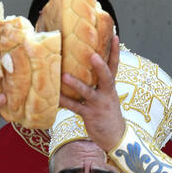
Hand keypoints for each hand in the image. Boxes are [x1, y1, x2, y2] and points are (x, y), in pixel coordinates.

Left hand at [58, 35, 124, 153]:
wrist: (115, 137)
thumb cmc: (107, 113)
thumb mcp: (107, 96)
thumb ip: (97, 82)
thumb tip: (82, 67)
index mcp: (110, 87)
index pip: (115, 66)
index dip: (116, 51)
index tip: (116, 36)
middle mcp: (107, 94)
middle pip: (106, 77)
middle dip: (100, 66)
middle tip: (92, 54)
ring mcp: (99, 105)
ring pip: (88, 92)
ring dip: (76, 84)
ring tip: (65, 76)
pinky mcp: (90, 115)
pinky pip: (76, 107)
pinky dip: (65, 102)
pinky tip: (55, 97)